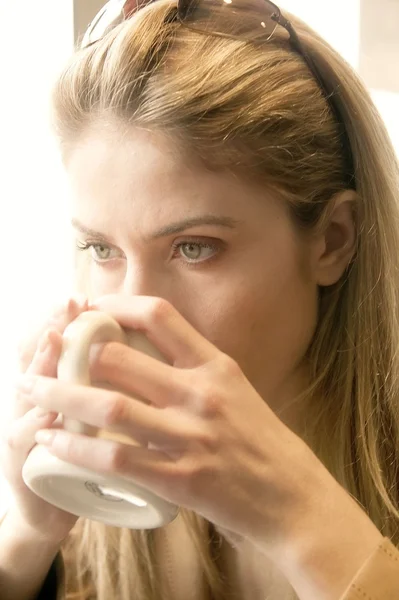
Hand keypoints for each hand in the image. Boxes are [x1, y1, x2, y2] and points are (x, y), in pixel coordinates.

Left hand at [14, 295, 377, 556]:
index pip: (160, 316)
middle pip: (120, 358)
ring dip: (61, 396)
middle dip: (74, 352)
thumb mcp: (236, 390)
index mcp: (216, 365)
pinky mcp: (181, 479)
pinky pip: (116, 459)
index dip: (116, 306)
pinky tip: (53, 440)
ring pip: (109, 407)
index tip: (89, 310)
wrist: (294, 497)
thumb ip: (194, 370)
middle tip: (48, 352)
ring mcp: (191, 437)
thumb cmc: (263, 442)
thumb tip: (147, 353)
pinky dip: (77, 448)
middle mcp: (202, 394)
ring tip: (32, 389)